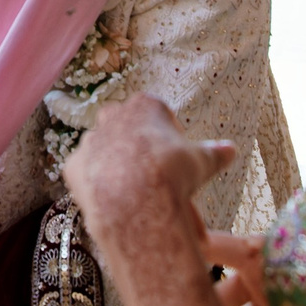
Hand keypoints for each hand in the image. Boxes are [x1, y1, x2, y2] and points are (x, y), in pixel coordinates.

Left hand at [63, 96, 236, 227]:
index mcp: (145, 105)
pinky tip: (115, 201)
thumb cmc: (173, 171)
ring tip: (137, 194)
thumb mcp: (201, 161)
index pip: (159, 115)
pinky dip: (99, 186)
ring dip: (118, 167)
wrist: (136, 196)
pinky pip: (87, 174)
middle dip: (141, 149)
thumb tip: (231, 150)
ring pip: (106, 152)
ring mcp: (90, 140)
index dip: (171, 138)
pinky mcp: (73, 166)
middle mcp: (112, 116)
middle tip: (157, 175)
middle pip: (129, 130)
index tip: (177, 158)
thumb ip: (214, 153)